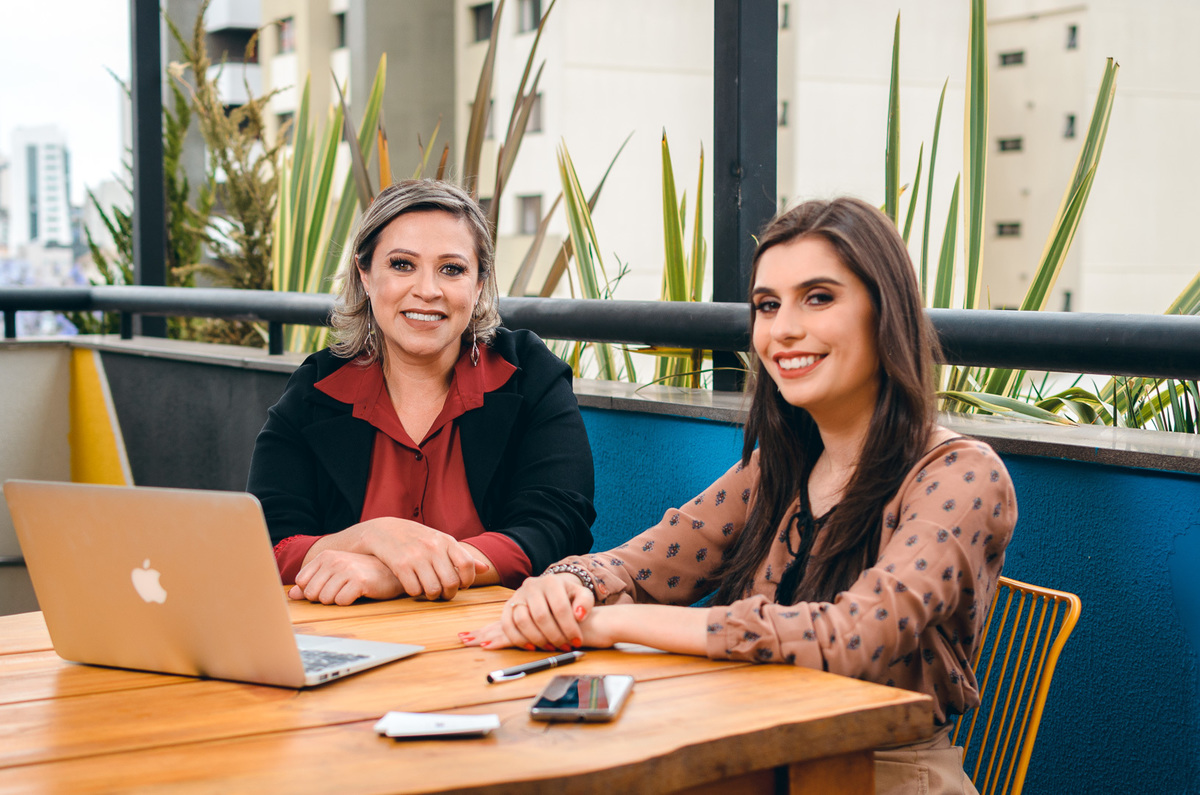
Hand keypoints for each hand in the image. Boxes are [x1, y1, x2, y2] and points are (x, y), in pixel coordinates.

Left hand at [289, 550, 402, 604]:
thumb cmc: (361, 574)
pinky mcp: (360, 581)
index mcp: (326, 556)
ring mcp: (347, 569)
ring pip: (326, 599)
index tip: (328, 587)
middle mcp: (334, 560)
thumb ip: (311, 584)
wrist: (391, 571)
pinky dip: (348, 602)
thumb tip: (291, 595)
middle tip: (341, 590)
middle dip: (324, 597)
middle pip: (311, 593)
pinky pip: (341, 601)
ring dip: (337, 600)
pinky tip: (358, 593)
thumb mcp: (335, 575)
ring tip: (350, 591)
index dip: (313, 591)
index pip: (301, 583)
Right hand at [350, 517, 487, 599]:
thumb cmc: (417, 538)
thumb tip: (485, 568)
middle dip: (449, 593)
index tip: (461, 584)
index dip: (467, 580)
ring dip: (432, 596)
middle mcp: (433, 548)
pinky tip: (414, 586)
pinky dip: (415, 593)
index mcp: (446, 541)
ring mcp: (416, 556)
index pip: (468, 565)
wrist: (383, 530)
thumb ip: (461, 556)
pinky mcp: (400, 565)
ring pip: (433, 590)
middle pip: (451, 582)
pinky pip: (414, 590)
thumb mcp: (441, 541)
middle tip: (444, 593)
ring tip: (429, 591)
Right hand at [460, 572, 597, 650]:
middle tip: (565, 647)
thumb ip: (585, 602)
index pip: (560, 607)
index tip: (577, 642)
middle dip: (555, 636)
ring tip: (551, 647)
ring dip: (537, 639)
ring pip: (522, 621)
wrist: (550, 591)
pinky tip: (532, 647)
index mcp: (552, 582)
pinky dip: (518, 639)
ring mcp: (518, 596)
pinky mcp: (507, 607)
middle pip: (541, 616)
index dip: (569, 628)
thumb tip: (579, 615)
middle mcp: (532, 586)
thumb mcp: (582, 595)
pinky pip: (507, 625)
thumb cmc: (568, 596)